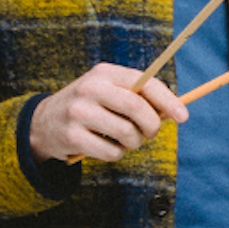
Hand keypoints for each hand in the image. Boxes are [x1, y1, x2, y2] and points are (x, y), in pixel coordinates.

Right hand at [30, 64, 184, 161]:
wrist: (45, 122)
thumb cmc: (92, 107)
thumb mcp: (110, 92)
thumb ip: (139, 97)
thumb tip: (176, 111)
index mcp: (105, 73)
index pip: (144, 83)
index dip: (168, 101)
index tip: (183, 117)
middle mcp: (90, 88)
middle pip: (137, 109)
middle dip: (151, 126)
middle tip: (149, 134)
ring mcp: (78, 111)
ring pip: (127, 133)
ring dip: (134, 143)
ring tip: (125, 140)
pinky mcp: (71, 136)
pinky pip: (112, 152)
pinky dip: (117, 154)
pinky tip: (106, 146)